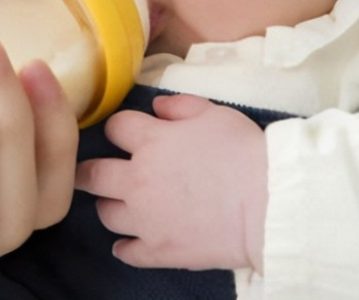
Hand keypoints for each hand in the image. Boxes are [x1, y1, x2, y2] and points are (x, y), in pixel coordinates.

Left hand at [75, 94, 268, 272]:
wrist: (269, 204)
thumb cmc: (246, 153)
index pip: (115, 128)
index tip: (126, 134)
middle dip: (90, 172)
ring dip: (111, 207)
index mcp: (151, 141)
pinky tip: (131, 243)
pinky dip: (126, 247)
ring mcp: (145, 218)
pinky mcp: (158, 249)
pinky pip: (126, 252)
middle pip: (93, 174)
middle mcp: (138, 179)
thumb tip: (157, 107)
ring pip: (106, 214)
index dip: (120, 129)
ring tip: (122, 206)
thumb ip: (180, 106)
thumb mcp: (215, 114)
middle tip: (94, 173)